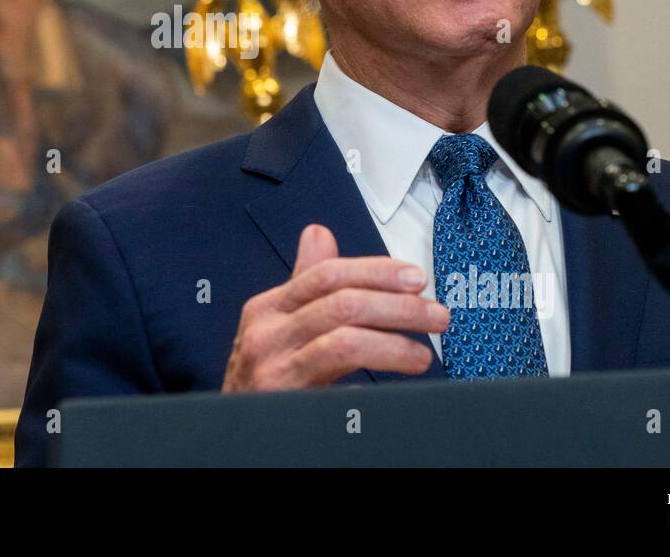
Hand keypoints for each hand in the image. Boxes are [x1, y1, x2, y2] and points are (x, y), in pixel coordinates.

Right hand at [221, 224, 448, 390]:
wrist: (232, 435)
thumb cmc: (263, 379)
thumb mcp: (277, 325)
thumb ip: (304, 284)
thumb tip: (319, 234)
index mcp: (267, 309)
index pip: (327, 275)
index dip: (376, 272)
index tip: (416, 279)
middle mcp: (265, 335)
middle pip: (343, 304)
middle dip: (399, 307)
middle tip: (436, 315)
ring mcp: (272, 371)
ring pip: (346, 343)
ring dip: (395, 345)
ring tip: (423, 354)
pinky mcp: (285, 404)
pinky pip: (337, 389)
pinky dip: (370, 386)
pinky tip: (393, 387)